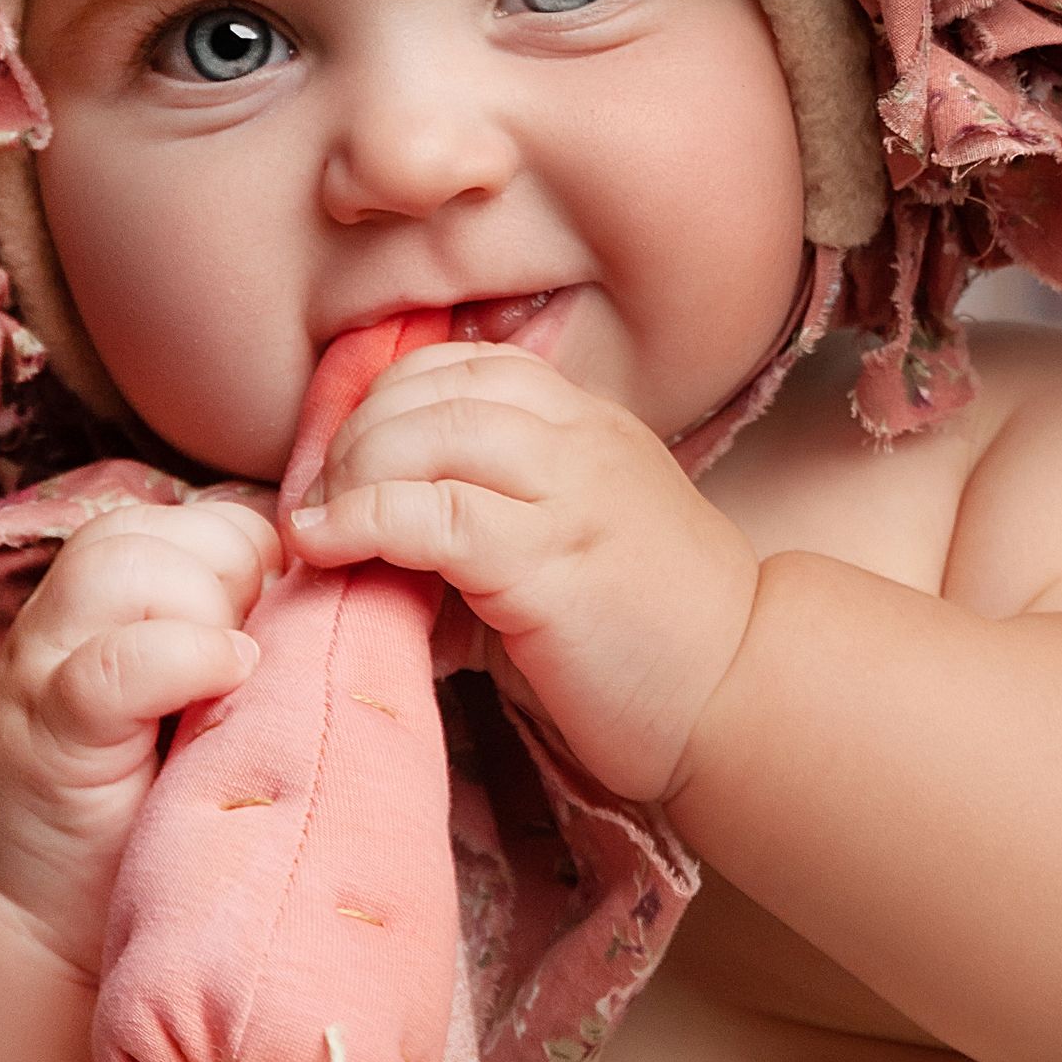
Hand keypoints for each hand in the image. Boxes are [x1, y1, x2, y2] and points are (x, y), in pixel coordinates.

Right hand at [0, 498, 280, 972]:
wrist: (51, 925)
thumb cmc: (160, 808)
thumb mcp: (220, 704)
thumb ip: (260, 639)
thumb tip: (356, 593)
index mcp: (120, 594)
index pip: (214, 521)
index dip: (269, 568)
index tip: (281, 639)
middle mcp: (73, 612)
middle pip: (179, 529)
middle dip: (242, 583)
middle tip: (253, 670)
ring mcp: (47, 664)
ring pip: (137, 566)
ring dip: (207, 616)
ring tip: (228, 691)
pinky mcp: (46, 732)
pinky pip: (115, 661)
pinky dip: (182, 661)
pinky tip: (223, 689)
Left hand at [286, 343, 758, 804]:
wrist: (743, 696)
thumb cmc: (647, 640)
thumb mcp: (563, 548)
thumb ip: (483, 521)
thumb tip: (364, 533)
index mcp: (587, 424)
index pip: (462, 365)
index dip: (383, 398)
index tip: (343, 460)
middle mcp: (581, 440)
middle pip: (434, 388)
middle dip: (353, 435)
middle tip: (317, 498)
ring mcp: (571, 494)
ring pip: (431, 433)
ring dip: (351, 473)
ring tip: (320, 525)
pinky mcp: (550, 562)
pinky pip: (434, 514)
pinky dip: (362, 521)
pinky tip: (328, 547)